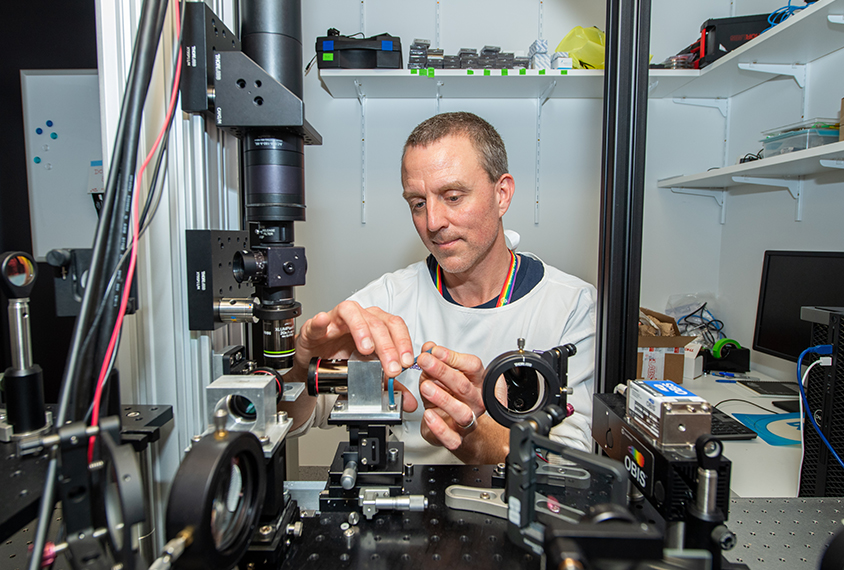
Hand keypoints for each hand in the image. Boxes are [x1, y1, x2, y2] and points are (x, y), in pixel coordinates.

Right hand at [292, 301, 417, 411]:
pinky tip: (325, 322)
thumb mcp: (369, 372)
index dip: (403, 342)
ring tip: (366, 349)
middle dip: (387, 346)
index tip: (406, 362)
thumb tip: (409, 401)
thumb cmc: (342, 358)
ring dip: (362, 330)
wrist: (315, 362)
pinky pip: (318, 321)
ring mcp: (337, 319)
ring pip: (352, 314)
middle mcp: (359, 317)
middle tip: (391, 367)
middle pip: (377, 323)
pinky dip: (321, 321)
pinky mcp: (315, 327)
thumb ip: (389, 385)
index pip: (394, 325)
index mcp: (375, 324)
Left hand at [416, 343, 507, 462]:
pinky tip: (428, 415)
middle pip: (464, 385)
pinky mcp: (457, 438)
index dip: (453, 357)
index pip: (472, 366)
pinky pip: (451, 436)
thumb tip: (428, 347)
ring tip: (425, 387)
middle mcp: (475, 401)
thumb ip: (434, 361)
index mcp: (476, 383)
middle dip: (442, 371)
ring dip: (443, 398)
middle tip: (425, 361)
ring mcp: (468, 421)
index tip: (435, 351)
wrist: (452, 426)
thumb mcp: (439, 377)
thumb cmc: (449, 398)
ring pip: (462, 412)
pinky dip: (439, 427)